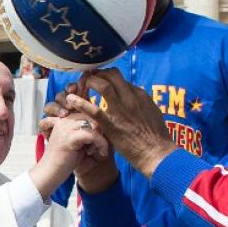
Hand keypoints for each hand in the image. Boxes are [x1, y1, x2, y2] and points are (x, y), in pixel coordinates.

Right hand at [32, 115, 109, 200]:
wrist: (50, 174)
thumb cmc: (64, 160)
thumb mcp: (76, 141)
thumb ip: (85, 130)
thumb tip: (103, 124)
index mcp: (64, 119)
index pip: (87, 110)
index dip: (99, 123)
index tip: (101, 139)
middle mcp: (64, 120)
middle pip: (92, 115)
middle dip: (102, 129)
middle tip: (102, 144)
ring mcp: (65, 128)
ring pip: (94, 124)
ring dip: (102, 137)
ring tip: (101, 149)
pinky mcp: (69, 138)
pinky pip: (92, 135)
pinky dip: (101, 144)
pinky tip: (101, 152)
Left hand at [55, 69, 176, 178]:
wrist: (156, 153)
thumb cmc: (156, 136)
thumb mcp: (152, 112)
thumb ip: (141, 102)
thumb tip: (135, 96)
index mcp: (140, 95)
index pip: (121, 79)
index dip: (108, 77)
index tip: (100, 79)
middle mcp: (130, 98)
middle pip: (112, 75)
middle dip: (98, 73)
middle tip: (89, 77)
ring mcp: (121, 110)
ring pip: (103, 85)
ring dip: (91, 82)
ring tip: (83, 84)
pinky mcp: (111, 124)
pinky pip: (93, 110)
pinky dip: (80, 102)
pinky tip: (71, 99)